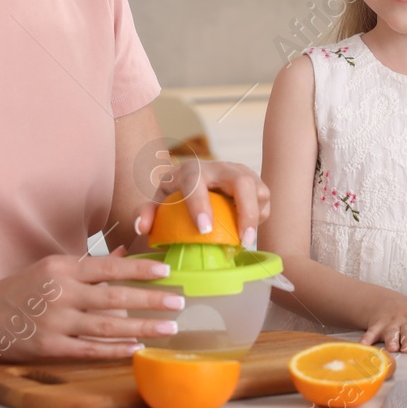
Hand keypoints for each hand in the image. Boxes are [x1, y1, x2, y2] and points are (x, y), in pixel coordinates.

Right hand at [0, 249, 185, 363]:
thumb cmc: (21, 289)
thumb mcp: (52, 267)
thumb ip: (89, 265)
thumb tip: (126, 252)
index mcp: (62, 268)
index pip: (108, 267)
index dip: (139, 270)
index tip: (165, 272)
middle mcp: (60, 293)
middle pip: (114, 297)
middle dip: (150, 300)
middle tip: (179, 302)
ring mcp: (55, 322)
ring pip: (107, 326)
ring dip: (142, 328)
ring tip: (168, 328)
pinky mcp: (50, 347)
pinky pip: (90, 350)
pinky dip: (115, 350)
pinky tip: (137, 349)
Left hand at [134, 158, 270, 248]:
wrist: (193, 180)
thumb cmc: (175, 194)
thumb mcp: (157, 201)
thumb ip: (146, 212)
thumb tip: (142, 227)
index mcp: (191, 170)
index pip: (197, 182)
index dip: (201, 205)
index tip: (204, 230)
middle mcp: (220, 167)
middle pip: (241, 181)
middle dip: (246, 210)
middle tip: (244, 240)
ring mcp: (241, 173)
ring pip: (258, 189)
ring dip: (256, 215)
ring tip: (246, 239)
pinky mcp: (254, 183)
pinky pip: (264, 200)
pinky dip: (259, 217)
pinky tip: (246, 231)